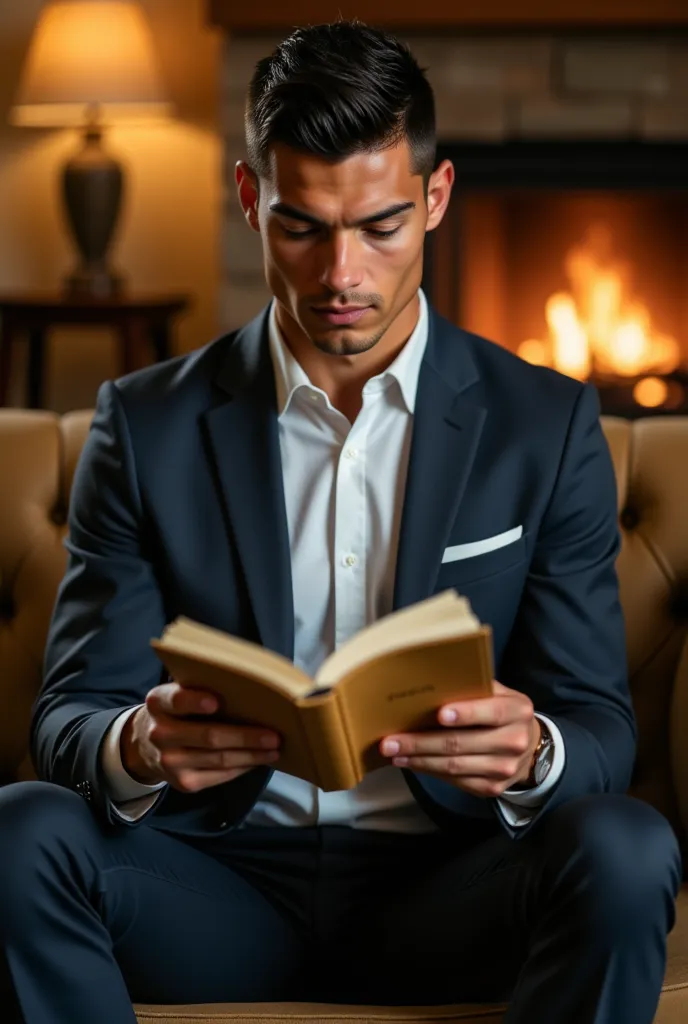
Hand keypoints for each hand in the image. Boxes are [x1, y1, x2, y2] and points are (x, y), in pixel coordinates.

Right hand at [120, 680, 280, 792]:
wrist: (146, 745)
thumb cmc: (176, 711)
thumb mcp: (176, 694)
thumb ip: (200, 690)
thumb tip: (249, 692)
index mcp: (159, 703)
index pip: (176, 700)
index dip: (195, 701)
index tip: (217, 702)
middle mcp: (160, 733)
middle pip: (209, 736)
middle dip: (245, 736)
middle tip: (274, 735)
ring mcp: (170, 762)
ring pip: (219, 759)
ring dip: (251, 755)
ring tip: (274, 749)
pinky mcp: (183, 783)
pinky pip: (220, 776)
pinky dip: (243, 767)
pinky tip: (259, 760)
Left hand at [379, 680, 539, 797]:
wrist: (528, 746)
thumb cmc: (501, 711)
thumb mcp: (497, 693)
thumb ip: (473, 686)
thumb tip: (430, 681)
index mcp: (517, 710)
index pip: (491, 712)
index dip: (466, 713)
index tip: (439, 714)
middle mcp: (515, 741)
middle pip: (462, 743)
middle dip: (422, 742)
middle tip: (391, 740)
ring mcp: (505, 768)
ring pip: (454, 766)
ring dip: (420, 760)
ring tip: (394, 752)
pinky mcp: (493, 788)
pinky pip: (456, 781)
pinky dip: (430, 772)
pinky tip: (412, 763)